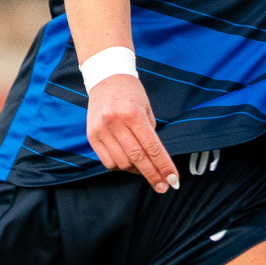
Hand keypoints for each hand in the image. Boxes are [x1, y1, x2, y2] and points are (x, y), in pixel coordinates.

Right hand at [86, 73, 178, 191]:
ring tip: (146, 171)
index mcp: (132, 113)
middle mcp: (115, 122)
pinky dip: (121, 166)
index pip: (152, 147)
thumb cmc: (132, 93)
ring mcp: (101, 130)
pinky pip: (108, 161)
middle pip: (138, 158)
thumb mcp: (147, 108)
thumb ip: (150, 134)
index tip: (173, 180)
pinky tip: (130, 164)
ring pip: (121, 163)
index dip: (164, 166)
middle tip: (164, 186)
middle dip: (153, 175)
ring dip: (136, 171)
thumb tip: (156, 161)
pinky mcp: (92, 136)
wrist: (106, 78)